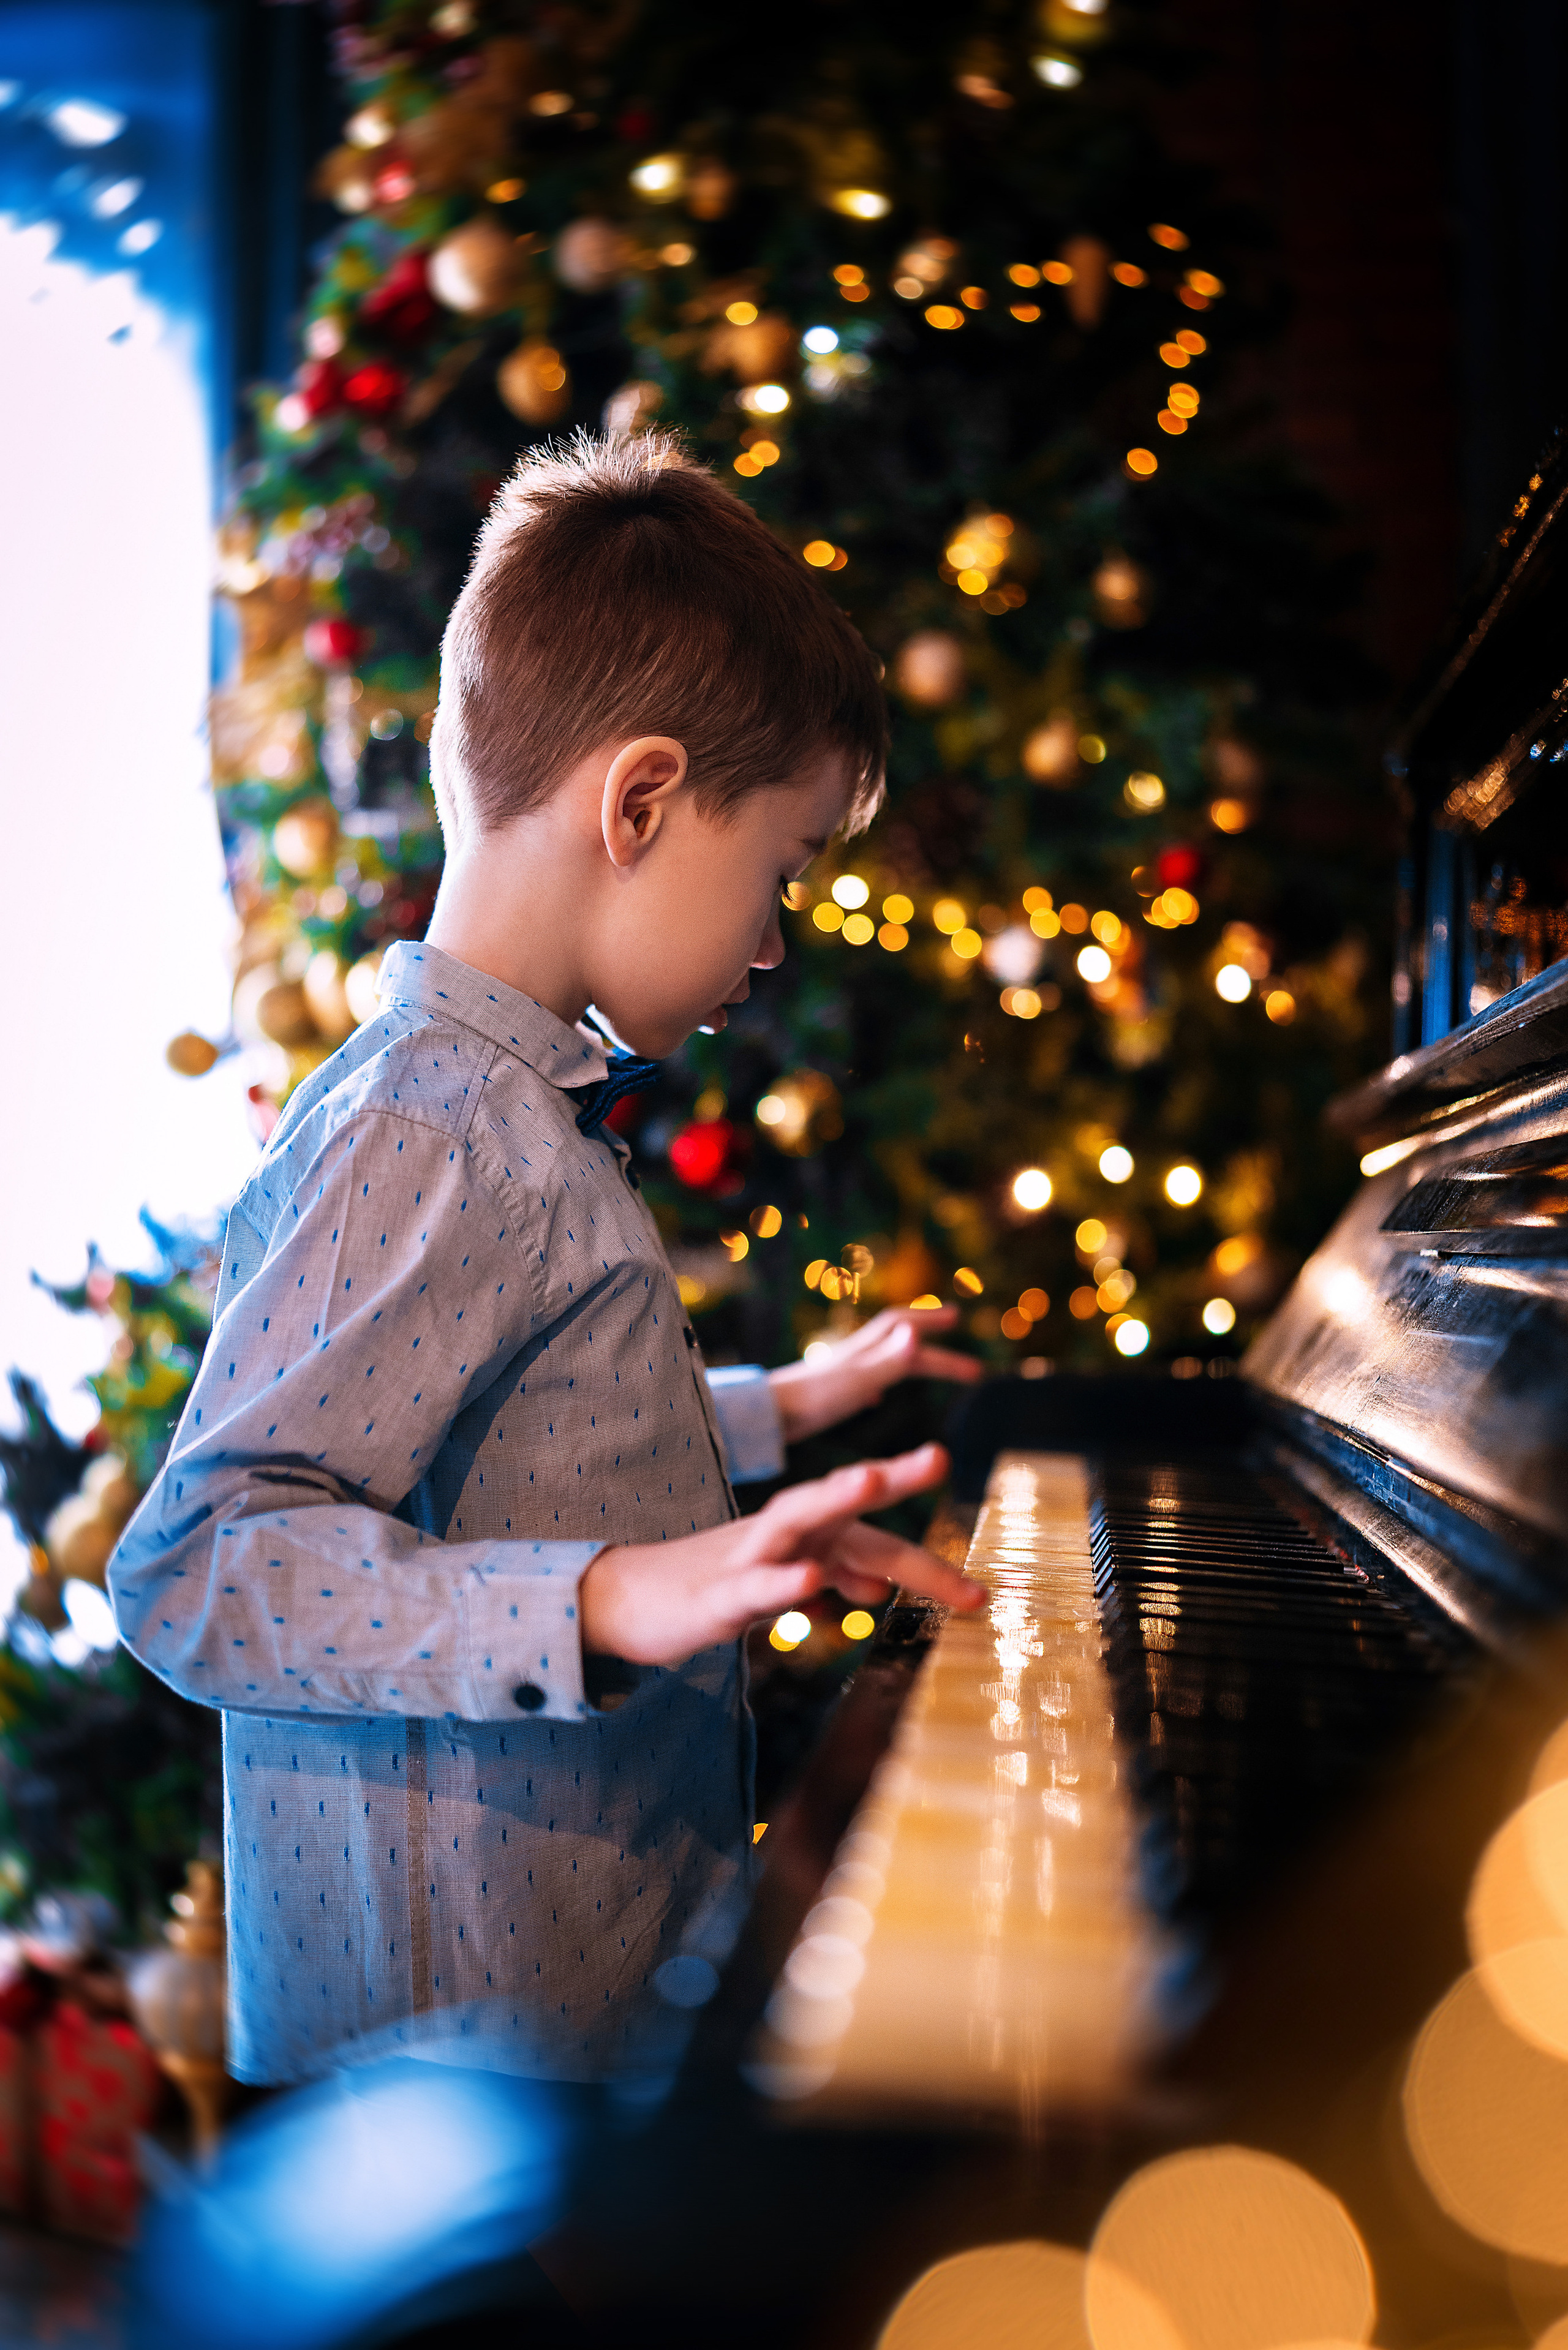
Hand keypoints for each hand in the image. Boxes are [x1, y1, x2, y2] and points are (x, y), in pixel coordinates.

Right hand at [578, 1442, 983, 1668]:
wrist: (627, 1601)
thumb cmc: (714, 1586)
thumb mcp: (785, 1582)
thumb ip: (833, 1575)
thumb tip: (879, 1584)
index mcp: (805, 1535)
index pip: (876, 1543)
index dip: (928, 1568)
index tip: (981, 1593)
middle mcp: (782, 1534)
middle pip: (841, 1501)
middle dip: (890, 1478)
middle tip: (939, 1455)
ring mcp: (746, 1557)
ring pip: (794, 1518)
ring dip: (833, 1496)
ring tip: (870, 1476)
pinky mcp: (716, 1594)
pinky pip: (753, 1583)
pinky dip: (782, 1578)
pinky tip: (809, 1575)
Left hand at [767, 1305, 982, 1443]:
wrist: (765, 1416)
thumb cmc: (812, 1400)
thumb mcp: (858, 1380)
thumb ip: (888, 1359)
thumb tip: (917, 1332)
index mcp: (864, 1352)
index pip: (904, 1327)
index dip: (932, 1320)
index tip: (959, 1319)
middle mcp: (852, 1357)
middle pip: (899, 1342)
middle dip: (932, 1345)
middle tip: (964, 1355)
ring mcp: (838, 1375)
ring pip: (879, 1359)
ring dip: (906, 1358)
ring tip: (923, 1364)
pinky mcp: (825, 1395)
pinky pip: (859, 1384)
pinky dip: (877, 1384)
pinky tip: (874, 1398)